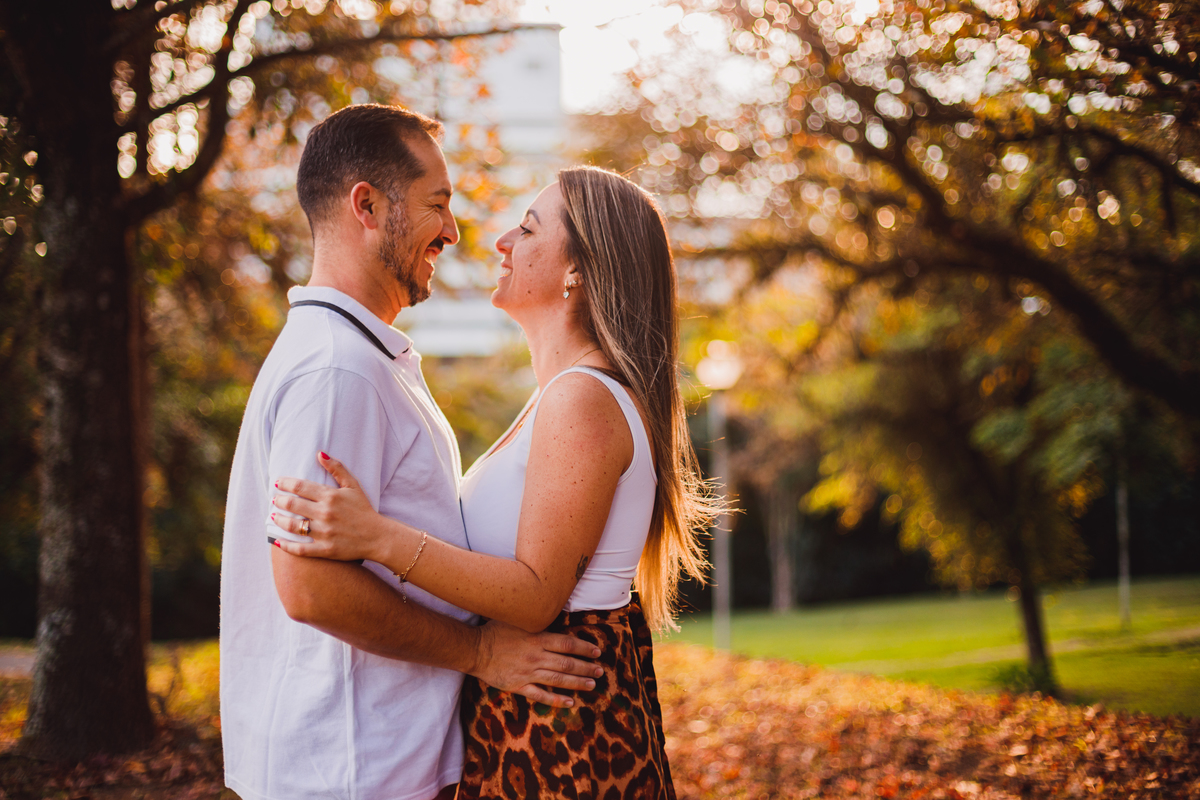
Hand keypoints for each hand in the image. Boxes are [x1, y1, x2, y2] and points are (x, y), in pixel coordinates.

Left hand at [272, 452, 387, 562]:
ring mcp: (324, 532)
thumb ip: (337, 468)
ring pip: (293, 526)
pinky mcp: (325, 549)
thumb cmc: (364, 509)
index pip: (299, 487)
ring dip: (279, 520)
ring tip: (274, 516)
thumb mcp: (353, 486)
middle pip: (292, 505)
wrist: (378, 536)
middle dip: (279, 501)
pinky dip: (287, 546)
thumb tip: (319, 454)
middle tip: (275, 499)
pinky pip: (300, 549)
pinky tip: (278, 542)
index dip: (285, 484)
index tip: (278, 483)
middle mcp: (325, 513)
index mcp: (330, 496)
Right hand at [471, 619, 603, 707]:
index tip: (596, 652)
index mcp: (537, 638)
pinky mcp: (518, 686)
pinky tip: (570, 702)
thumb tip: (554, 612)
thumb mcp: (518, 619)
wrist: (475, 649)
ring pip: (558, 679)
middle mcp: (536, 656)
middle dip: (586, 667)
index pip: (567, 644)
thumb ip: (537, 620)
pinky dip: (556, 700)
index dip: (584, 648)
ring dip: (577, 682)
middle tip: (600, 671)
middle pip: (567, 663)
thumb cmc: (496, 631)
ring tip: (591, 685)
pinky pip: (541, 695)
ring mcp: (528, 672)